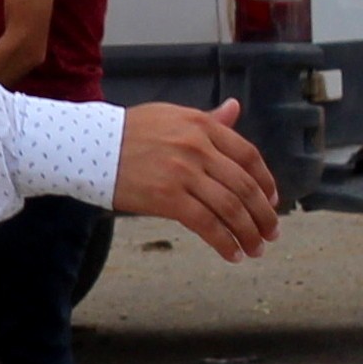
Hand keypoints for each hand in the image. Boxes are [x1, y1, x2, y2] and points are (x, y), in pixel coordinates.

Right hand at [110, 99, 280, 260]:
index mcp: (202, 126)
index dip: (266, 182)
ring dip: (248, 233)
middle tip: (270, 233)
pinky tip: (233, 254)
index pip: (248, 156)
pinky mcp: (168, 198)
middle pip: (244, 186)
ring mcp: (184, 174)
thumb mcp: (172, 117)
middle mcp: (198, 148)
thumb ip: (208, 119)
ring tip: (255, 248)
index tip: (272, 200)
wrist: (90, 146)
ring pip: (230, 208)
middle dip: (263, 214)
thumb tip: (234, 109)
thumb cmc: (129, 132)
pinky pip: (206, 225)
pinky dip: (224, 242)